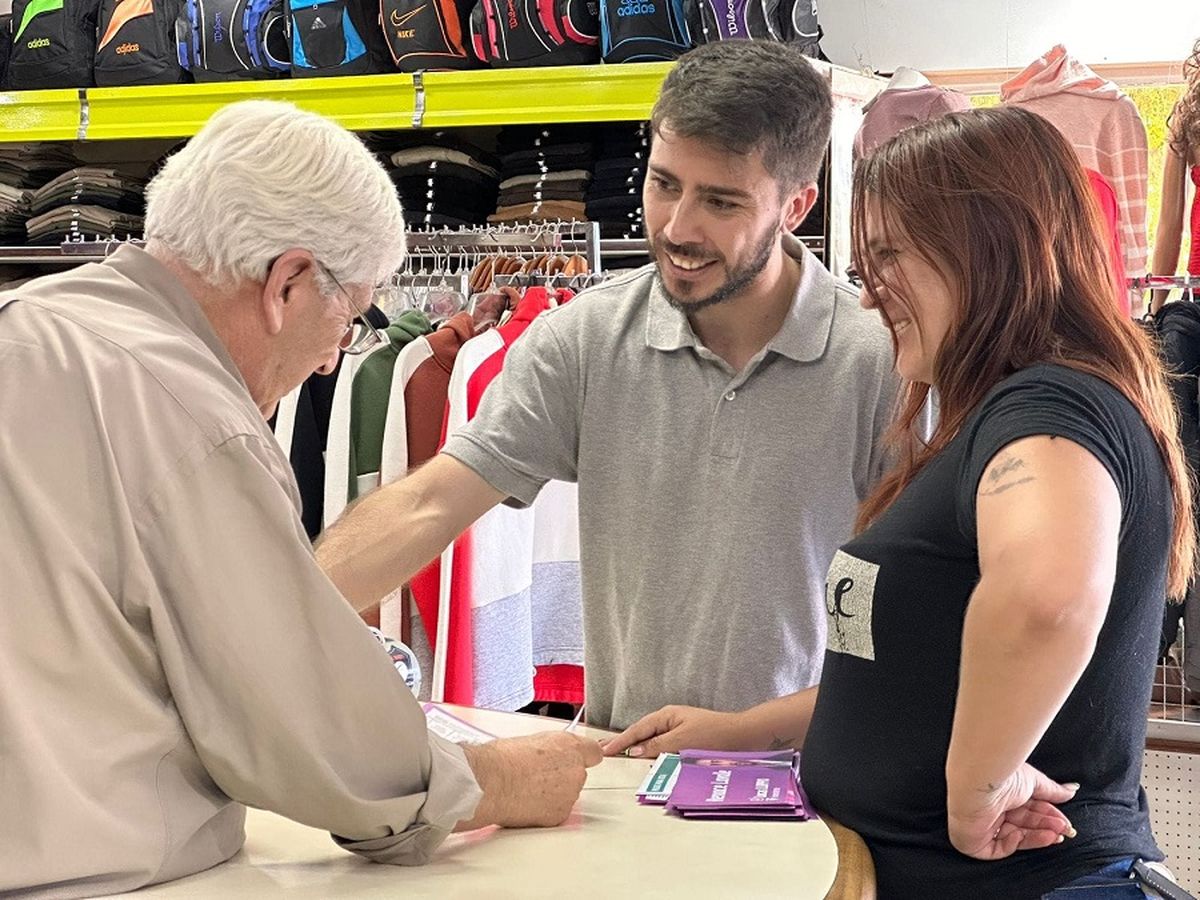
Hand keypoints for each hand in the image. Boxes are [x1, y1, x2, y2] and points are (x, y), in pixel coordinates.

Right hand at [459, 732, 601, 829]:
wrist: (490, 782)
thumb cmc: (502, 759)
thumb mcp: (533, 740)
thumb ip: (554, 748)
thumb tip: (554, 754)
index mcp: (570, 747)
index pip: (595, 753)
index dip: (583, 758)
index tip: (577, 761)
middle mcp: (575, 770)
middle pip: (578, 775)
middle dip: (562, 777)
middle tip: (538, 776)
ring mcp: (569, 795)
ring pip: (567, 795)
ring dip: (553, 794)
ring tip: (527, 788)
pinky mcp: (559, 815)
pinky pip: (557, 812)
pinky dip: (545, 810)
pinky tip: (526, 802)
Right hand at [600, 705, 746, 757]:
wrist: (744, 736)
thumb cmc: (716, 734)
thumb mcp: (682, 740)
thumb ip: (658, 746)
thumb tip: (636, 751)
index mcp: (667, 716)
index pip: (637, 730)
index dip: (621, 741)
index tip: (605, 750)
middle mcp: (671, 721)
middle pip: (642, 733)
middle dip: (624, 742)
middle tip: (605, 750)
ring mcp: (679, 729)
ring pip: (652, 741)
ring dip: (638, 749)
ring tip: (620, 756)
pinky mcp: (687, 740)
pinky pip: (664, 747)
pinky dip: (653, 754)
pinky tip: (647, 761)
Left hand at [947, 763, 1078, 859]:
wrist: (979, 781)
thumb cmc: (1001, 775)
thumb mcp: (1033, 781)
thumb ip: (1052, 790)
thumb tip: (1071, 790)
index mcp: (1005, 794)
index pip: (1030, 810)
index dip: (1049, 817)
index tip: (1066, 822)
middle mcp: (994, 808)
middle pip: (1025, 824)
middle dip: (1047, 827)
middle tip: (1065, 830)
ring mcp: (983, 824)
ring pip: (1015, 838)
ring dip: (1037, 837)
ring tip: (1055, 835)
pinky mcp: (974, 840)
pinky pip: (997, 849)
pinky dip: (1011, 843)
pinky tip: (1018, 833)